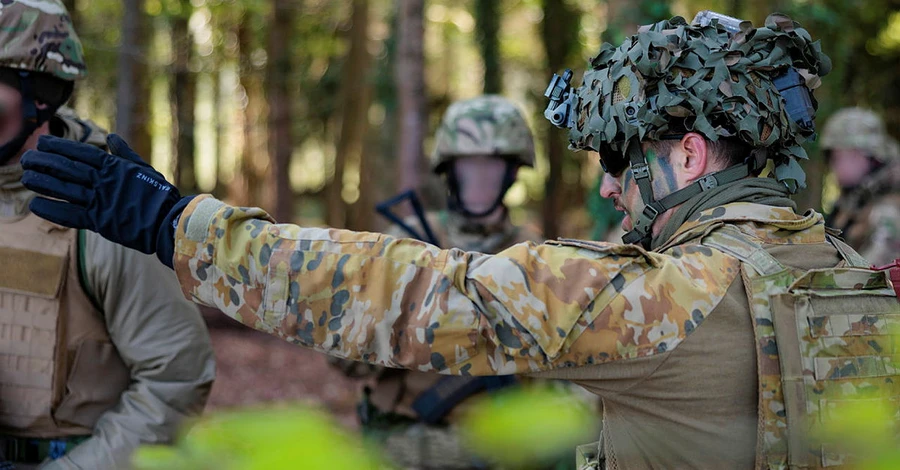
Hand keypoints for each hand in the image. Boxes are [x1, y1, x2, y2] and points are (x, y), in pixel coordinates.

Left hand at [20, 134, 182, 254]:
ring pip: (65, 189)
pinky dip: (53, 210)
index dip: (59, 146)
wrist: (170, 222)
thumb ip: (125, 154)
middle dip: (44, 162)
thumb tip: (112, 137)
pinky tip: (36, 205)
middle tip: (26, 158)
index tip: (42, 142)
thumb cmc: (160, 195)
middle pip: (67, 168)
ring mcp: (101, 201)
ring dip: (43, 183)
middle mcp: (105, 182)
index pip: (81, 153)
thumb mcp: (144, 168)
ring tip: (26, 177)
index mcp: (115, 167)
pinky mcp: (100, 221)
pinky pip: (71, 215)